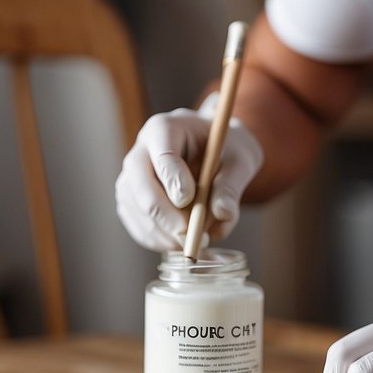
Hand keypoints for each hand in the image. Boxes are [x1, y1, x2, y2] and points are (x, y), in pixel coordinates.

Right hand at [114, 94, 263, 251]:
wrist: (218, 154)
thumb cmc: (228, 151)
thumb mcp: (240, 160)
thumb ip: (232, 185)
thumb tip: (223, 213)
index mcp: (165, 129)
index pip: (162, 154)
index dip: (173, 179)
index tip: (189, 199)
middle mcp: (141, 151)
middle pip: (137, 183)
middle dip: (162, 213)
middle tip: (189, 236)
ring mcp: (132, 177)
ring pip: (135, 207)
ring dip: (162, 232)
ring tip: (195, 242)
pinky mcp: (132, 202)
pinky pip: (137, 224)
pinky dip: (158, 240)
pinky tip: (180, 243)